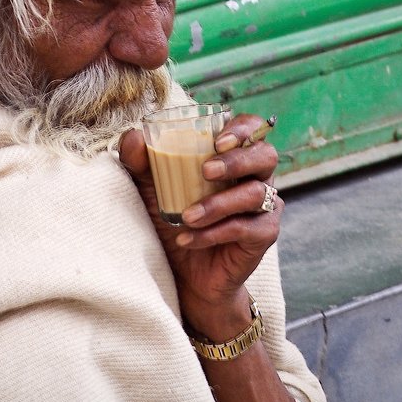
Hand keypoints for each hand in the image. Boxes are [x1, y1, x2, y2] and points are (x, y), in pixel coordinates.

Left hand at [119, 113, 281, 338]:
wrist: (184, 273)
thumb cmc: (174, 220)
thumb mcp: (152, 189)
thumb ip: (142, 161)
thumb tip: (136, 138)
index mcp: (233, 157)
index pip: (252, 128)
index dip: (243, 128)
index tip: (217, 140)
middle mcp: (255, 177)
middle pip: (265, 156)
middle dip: (237, 160)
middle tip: (206, 171)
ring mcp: (263, 207)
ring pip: (255, 194)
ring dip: (218, 204)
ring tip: (187, 217)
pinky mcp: (263, 236)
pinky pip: (246, 229)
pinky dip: (215, 233)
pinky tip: (190, 239)